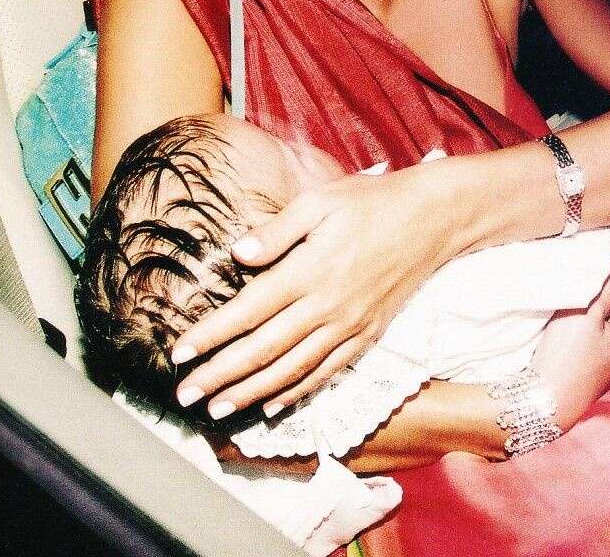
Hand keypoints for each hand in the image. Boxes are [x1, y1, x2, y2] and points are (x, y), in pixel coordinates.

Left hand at [171, 163, 457, 418]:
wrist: (430, 220)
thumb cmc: (369, 203)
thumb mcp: (319, 201)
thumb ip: (276, 230)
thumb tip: (237, 254)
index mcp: (309, 270)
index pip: (249, 311)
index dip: (211, 335)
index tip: (179, 352)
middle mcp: (327, 306)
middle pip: (263, 350)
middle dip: (220, 376)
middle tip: (185, 395)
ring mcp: (348, 326)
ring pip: (291, 370)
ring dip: (250, 393)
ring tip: (217, 409)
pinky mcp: (366, 336)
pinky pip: (325, 373)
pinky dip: (295, 393)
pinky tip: (270, 405)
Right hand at [531, 249, 609, 430]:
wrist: (544, 403)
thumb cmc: (567, 356)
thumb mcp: (588, 310)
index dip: (606, 283)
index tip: (584, 282)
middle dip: (595, 302)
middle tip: (570, 300)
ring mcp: (609, 365)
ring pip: (600, 329)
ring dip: (585, 321)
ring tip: (564, 321)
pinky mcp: (591, 374)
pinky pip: (589, 346)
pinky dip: (579, 339)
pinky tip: (563, 341)